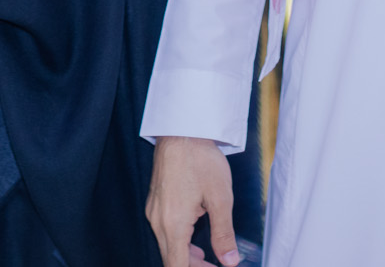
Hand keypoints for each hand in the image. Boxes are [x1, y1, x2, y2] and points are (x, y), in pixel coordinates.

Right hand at [147, 135, 240, 266]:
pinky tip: (195, 239)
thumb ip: (224, 233)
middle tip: (218, 265)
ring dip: (187, 255)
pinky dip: (179, 242)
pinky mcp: (155, 203)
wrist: (181, 131)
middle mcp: (158, 220)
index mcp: (173, 223)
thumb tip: (229, 261)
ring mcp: (154, 211)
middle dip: (194, 266)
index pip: (177, 265)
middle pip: (171, 258)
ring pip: (167, 246)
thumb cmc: (200, 160)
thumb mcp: (220, 198)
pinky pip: (164, 232)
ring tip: (208, 257)